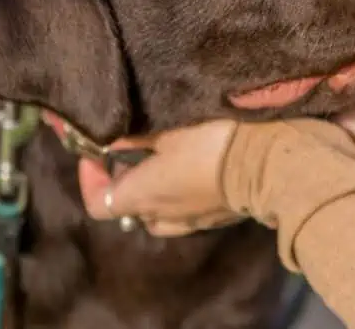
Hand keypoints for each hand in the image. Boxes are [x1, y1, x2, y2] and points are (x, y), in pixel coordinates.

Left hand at [77, 119, 243, 236]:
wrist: (265, 163)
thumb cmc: (209, 143)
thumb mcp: (169, 132)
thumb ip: (136, 139)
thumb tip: (110, 141)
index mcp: (142, 197)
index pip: (97, 203)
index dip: (90, 179)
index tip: (95, 153)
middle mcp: (161, 217)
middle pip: (129, 209)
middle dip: (125, 182)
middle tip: (133, 150)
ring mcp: (190, 222)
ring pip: (158, 215)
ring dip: (153, 194)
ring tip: (163, 164)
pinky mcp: (215, 219)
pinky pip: (186, 213)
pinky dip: (180, 196)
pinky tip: (194, 172)